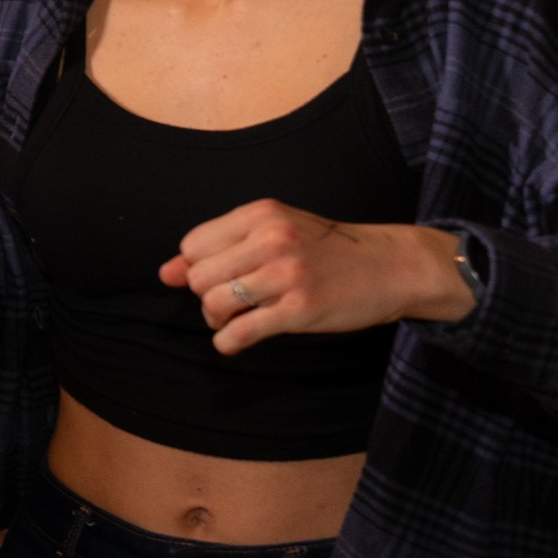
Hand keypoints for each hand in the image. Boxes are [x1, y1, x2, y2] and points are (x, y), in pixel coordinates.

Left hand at [162, 201, 474, 356]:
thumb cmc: (328, 250)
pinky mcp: (301, 309)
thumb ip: (221, 246)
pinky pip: (241, 332)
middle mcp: (271, 239)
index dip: (197, 267)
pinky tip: (236, 340)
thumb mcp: (276, 231)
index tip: (219, 277)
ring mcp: (286, 274)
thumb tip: (165, 273)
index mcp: (261, 214)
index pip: (193, 245)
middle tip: (227, 303)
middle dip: (205, 296)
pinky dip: (228, 342)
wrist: (392, 265)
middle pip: (200, 277)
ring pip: (215, 303)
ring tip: (236, 319)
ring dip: (217, 319)